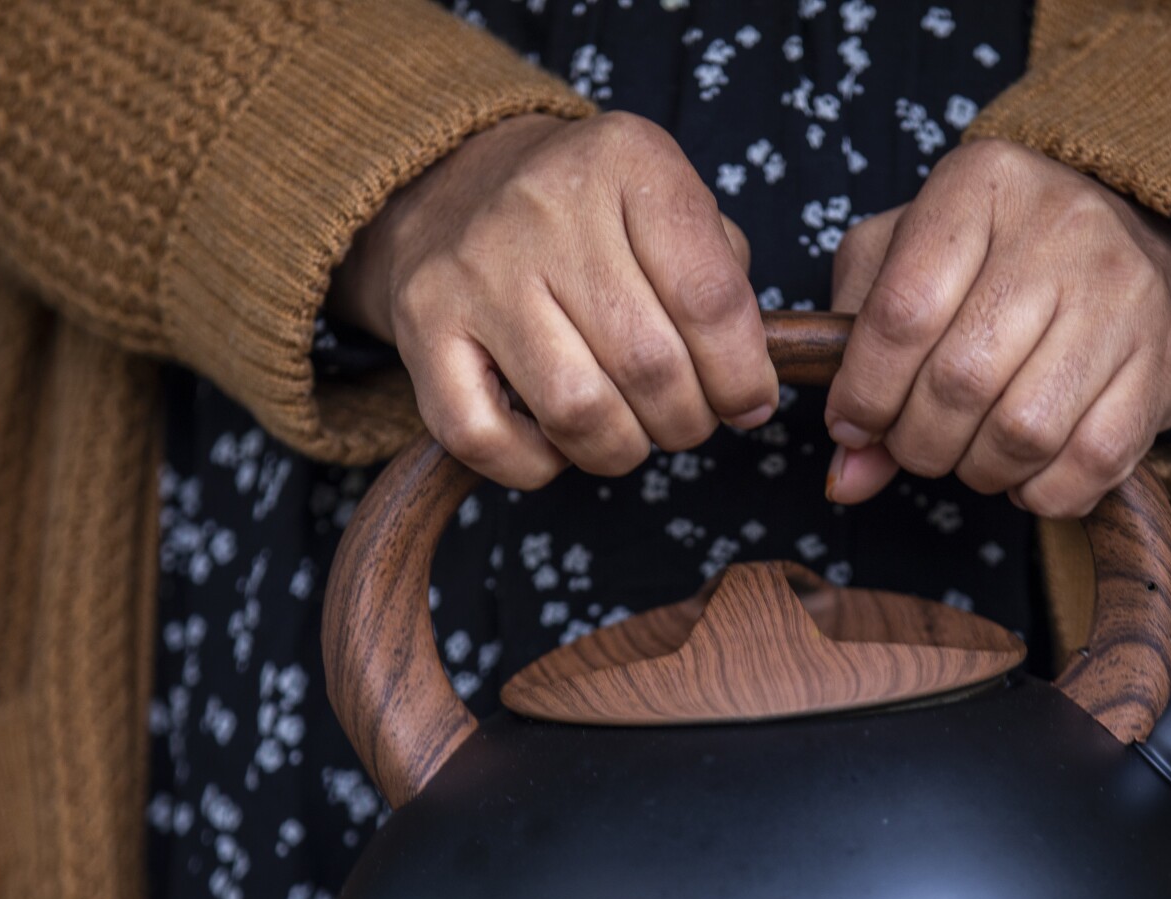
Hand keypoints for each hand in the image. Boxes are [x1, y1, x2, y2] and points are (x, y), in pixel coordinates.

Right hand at [330, 113, 776, 488]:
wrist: (457, 184)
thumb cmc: (594, 216)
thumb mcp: (670, 203)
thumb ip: (722, 277)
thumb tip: (747, 388)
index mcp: (625, 160)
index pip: (711, 299)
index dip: (742, 376)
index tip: (748, 403)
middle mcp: (543, 207)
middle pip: (650, 365)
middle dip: (688, 420)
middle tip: (687, 419)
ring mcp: (474, 270)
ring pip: (578, 411)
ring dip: (623, 449)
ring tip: (631, 433)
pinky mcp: (422, 329)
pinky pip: (488, 440)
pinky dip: (538, 465)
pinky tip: (557, 440)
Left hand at [823, 140, 1170, 517]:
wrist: (1130, 236)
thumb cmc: (991, 256)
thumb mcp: (904, 262)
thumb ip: (856, 356)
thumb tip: (847, 477)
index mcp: (982, 185)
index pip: (903, 312)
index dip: (865, 390)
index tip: (852, 424)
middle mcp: (1062, 228)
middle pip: (961, 380)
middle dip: (917, 440)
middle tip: (914, 443)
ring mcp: (1124, 294)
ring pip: (1024, 431)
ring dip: (978, 470)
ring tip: (969, 453)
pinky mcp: (1163, 359)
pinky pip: (1091, 462)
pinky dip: (1042, 492)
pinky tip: (1026, 470)